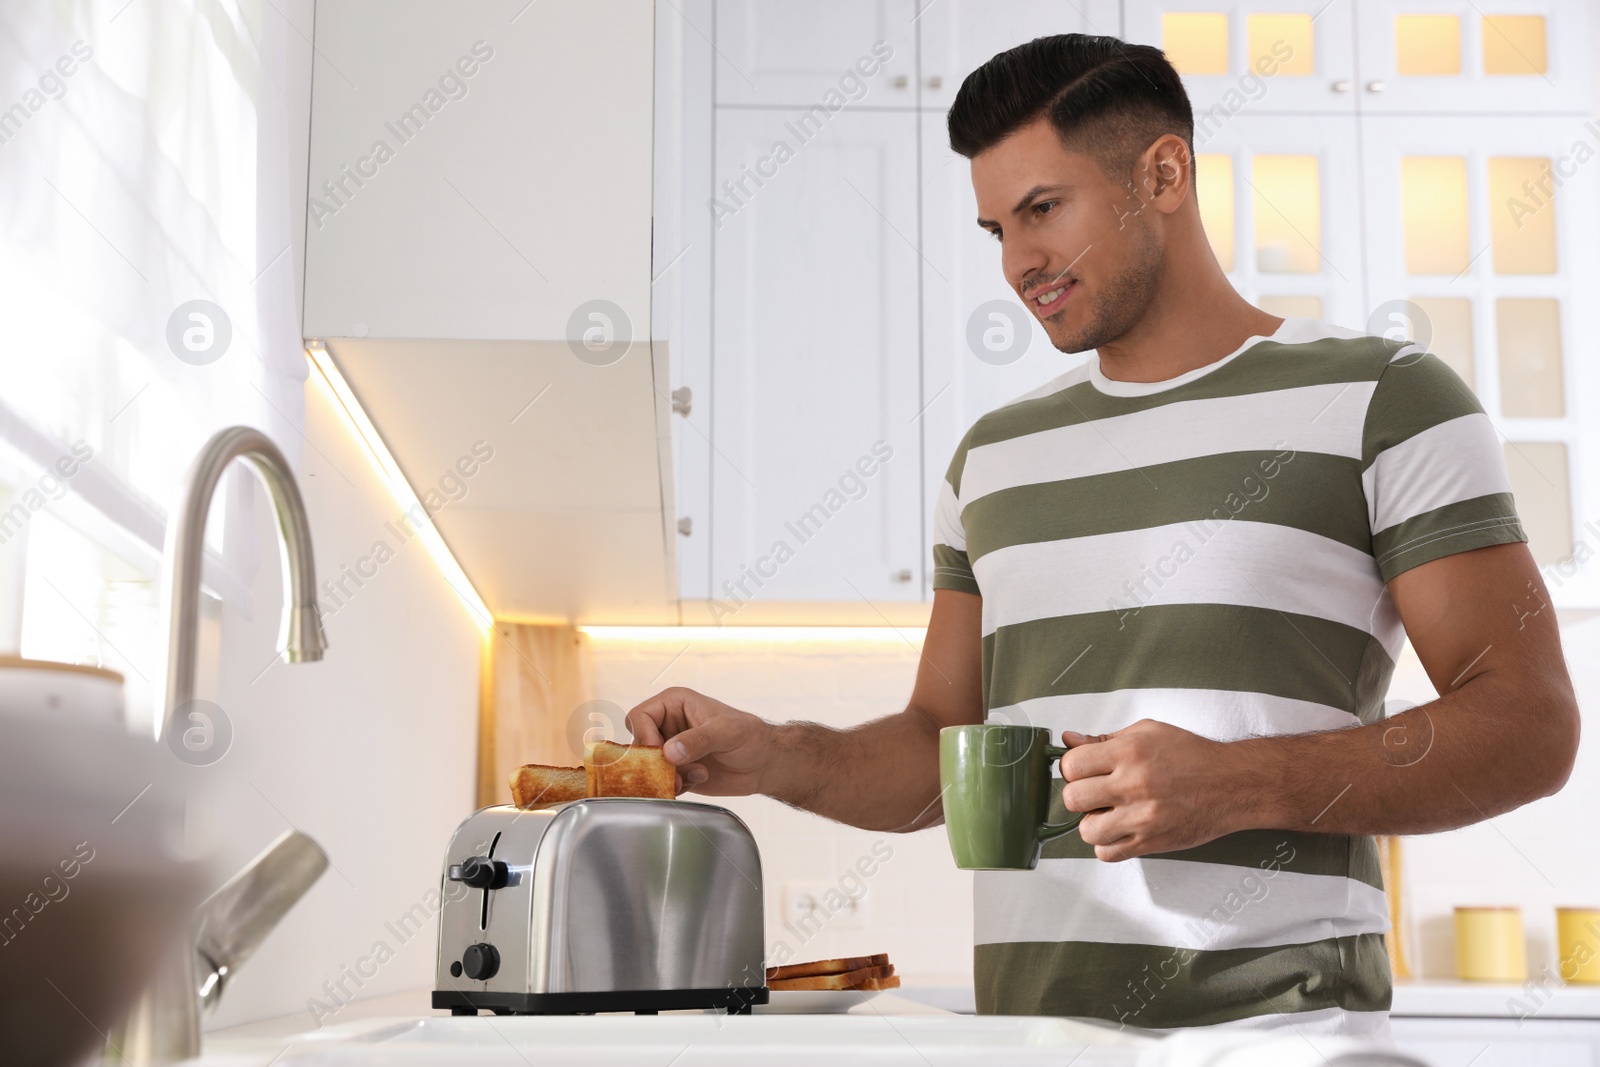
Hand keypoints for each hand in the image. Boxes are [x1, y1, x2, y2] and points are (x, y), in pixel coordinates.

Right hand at [624, 687, 778, 796]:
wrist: (765, 763)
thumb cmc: (751, 736)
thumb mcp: (727, 732)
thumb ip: (699, 739)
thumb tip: (670, 751)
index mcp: (674, 704)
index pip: (639, 717)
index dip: (643, 736)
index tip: (661, 753)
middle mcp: (667, 725)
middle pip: (638, 745)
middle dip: (656, 762)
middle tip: (676, 772)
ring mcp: (671, 750)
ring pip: (648, 767)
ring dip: (668, 776)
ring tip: (697, 774)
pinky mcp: (676, 771)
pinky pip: (660, 782)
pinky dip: (674, 786)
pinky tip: (699, 779)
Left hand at [1059, 719, 1246, 860]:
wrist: (1232, 784)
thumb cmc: (1192, 756)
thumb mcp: (1147, 732)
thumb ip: (1104, 739)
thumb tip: (1069, 740)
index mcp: (1129, 752)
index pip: (1071, 765)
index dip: (1072, 768)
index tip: (1082, 770)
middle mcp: (1134, 785)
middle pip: (1073, 799)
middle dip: (1079, 795)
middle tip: (1095, 792)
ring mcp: (1143, 817)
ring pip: (1087, 830)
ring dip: (1093, 823)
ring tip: (1109, 813)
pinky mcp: (1152, 842)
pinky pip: (1108, 854)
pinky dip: (1108, 845)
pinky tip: (1120, 829)